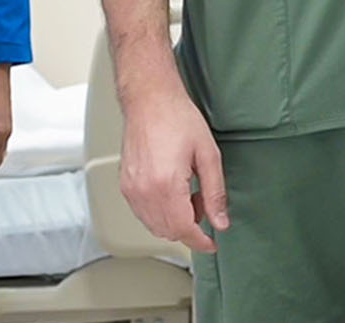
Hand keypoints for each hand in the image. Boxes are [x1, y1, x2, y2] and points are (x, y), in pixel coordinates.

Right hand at [120, 86, 229, 252]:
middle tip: (205, 204)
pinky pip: (143, 212)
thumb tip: (220, 220)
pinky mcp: (124, 184)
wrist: (150, 100)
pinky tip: (173, 190)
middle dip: (190, 227)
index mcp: (165, 185)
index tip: (212, 243)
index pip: (183, 229)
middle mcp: (142, 191)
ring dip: (174, 220)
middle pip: (167, 231)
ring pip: (153, 225)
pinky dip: (160, 212)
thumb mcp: (208, 155)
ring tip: (190, 192)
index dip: (200, 241)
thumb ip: (215, 192)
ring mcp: (130, 189)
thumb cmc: (178, 118)